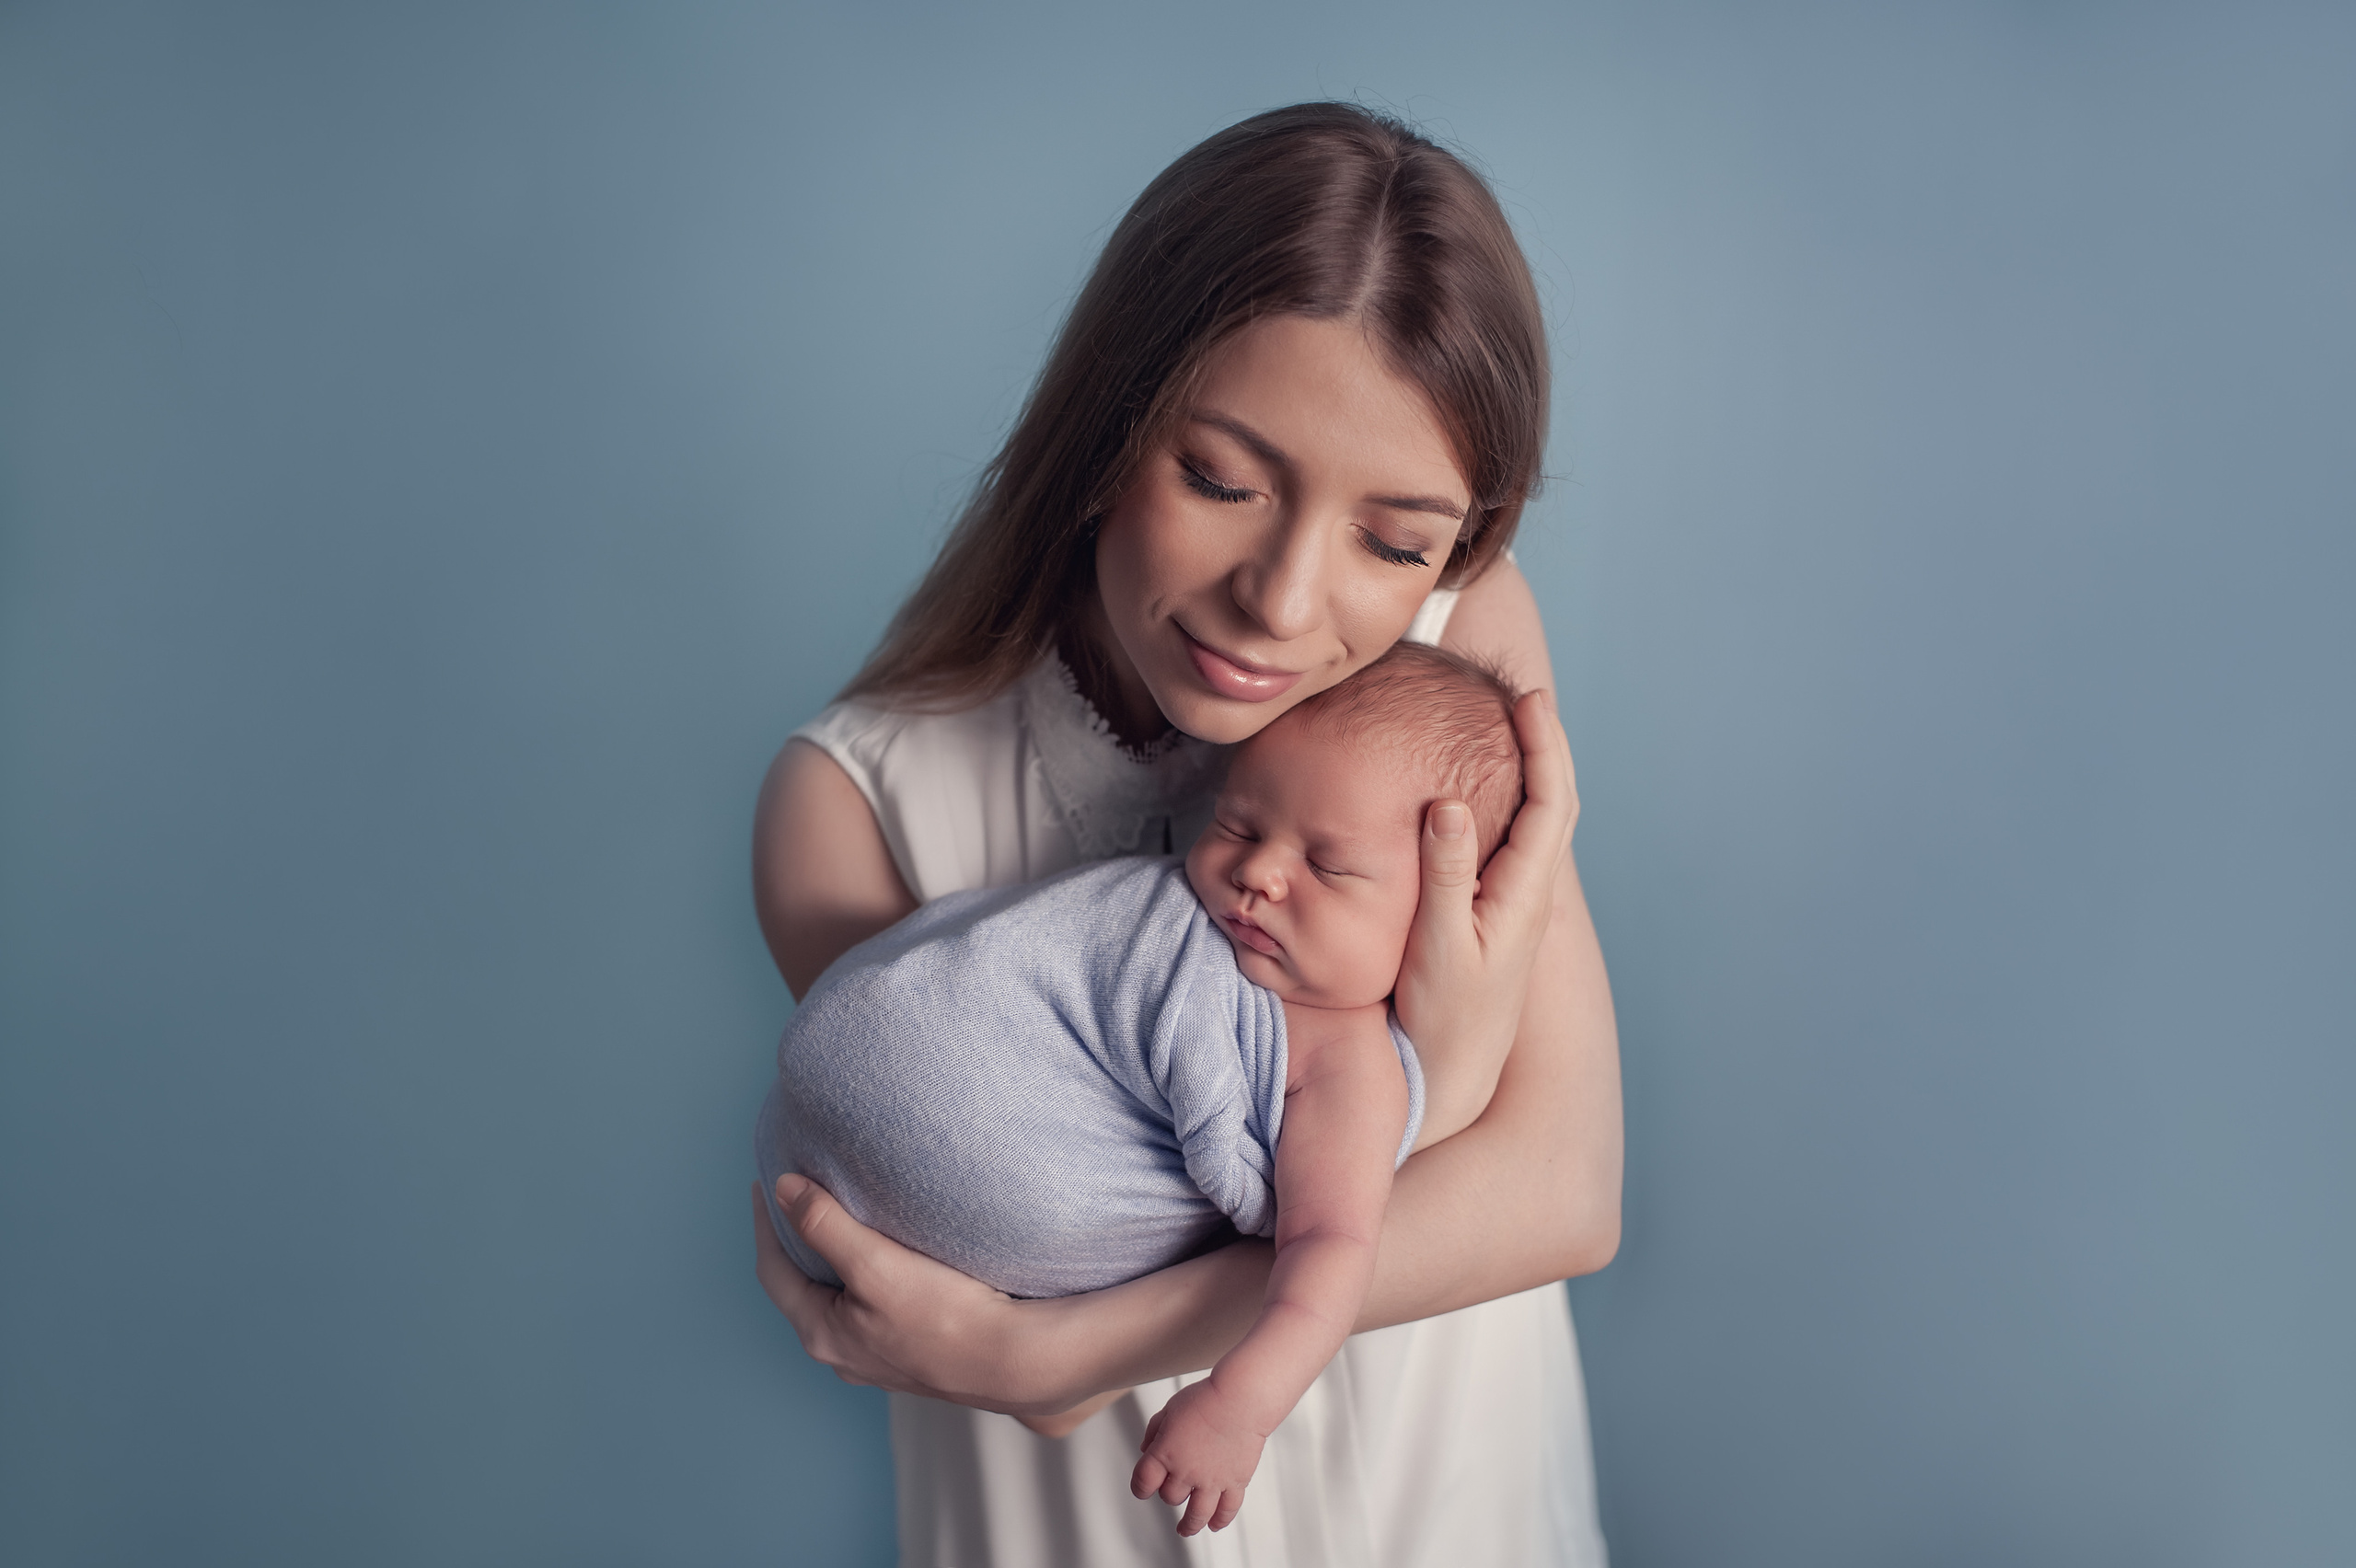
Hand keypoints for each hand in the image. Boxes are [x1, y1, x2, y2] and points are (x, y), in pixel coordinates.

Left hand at [752, 1175, 1031, 1410]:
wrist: (1018, 1361)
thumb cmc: (948, 1317)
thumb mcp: (876, 1265)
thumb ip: (825, 1225)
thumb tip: (783, 1188)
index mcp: (823, 1335)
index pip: (774, 1270)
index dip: (767, 1223)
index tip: (767, 1181)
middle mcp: (844, 1355)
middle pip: (804, 1286)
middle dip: (798, 1241)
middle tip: (799, 1196)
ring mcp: (879, 1358)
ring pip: (841, 1299)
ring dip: (835, 1259)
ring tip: (842, 1219)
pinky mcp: (913, 1352)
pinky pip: (874, 1307)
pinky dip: (868, 1275)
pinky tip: (890, 1258)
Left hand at [1129, 1379, 1264, 1535]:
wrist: (1241, 1399)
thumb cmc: (1207, 1398)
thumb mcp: (1170, 1408)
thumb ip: (1154, 1430)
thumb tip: (1146, 1448)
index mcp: (1165, 1453)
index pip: (1143, 1481)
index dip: (1140, 1487)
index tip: (1142, 1489)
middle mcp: (1186, 1471)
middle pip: (1170, 1497)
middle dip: (1169, 1493)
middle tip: (1174, 1488)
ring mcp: (1211, 1480)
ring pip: (1197, 1515)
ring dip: (1189, 1526)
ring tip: (1185, 1530)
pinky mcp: (1235, 1482)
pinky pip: (1227, 1510)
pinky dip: (1220, 1521)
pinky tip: (1214, 1524)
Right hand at [1391, 689, 1578, 1112]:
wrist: (1453, 1072)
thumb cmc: (1442, 1017)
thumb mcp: (1438, 946)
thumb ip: (1444, 875)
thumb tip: (1448, 804)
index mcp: (1525, 895)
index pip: (1551, 804)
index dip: (1545, 748)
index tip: (1530, 702)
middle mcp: (1531, 895)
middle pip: (1557, 804)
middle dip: (1547, 747)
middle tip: (1528, 700)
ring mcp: (1518, 905)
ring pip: (1541, 823)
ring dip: (1535, 772)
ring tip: (1517, 730)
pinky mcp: (1498, 914)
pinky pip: (1517, 843)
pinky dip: (1513, 803)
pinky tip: (1488, 792)